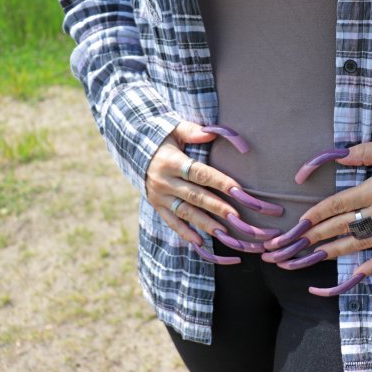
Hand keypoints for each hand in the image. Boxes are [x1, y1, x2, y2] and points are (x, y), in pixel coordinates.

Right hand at [145, 121, 240, 244]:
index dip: (219, 182)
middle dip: (217, 207)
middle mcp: (163, 181)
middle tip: (236, 217)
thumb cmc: (162, 138)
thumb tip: (211, 134)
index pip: (199, 173)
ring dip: (205, 223)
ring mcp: (159, 196)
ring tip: (225, 233)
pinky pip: (171, 222)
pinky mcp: (156, 206)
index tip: (238, 191)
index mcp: (170, 162)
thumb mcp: (175, 129)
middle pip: (195, 196)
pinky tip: (200, 242)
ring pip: (185, 212)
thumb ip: (193, 132)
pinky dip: (185, 233)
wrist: (132, 148)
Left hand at [280, 142, 371, 277]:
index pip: (335, 205)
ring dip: (332, 252)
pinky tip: (354, 273)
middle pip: (340, 227)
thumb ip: (361, 153)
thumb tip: (338, 154)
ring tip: (311, 258)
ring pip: (357, 244)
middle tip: (293, 246)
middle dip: (314, 237)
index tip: (298, 224)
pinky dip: (370, 266)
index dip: (314, 215)